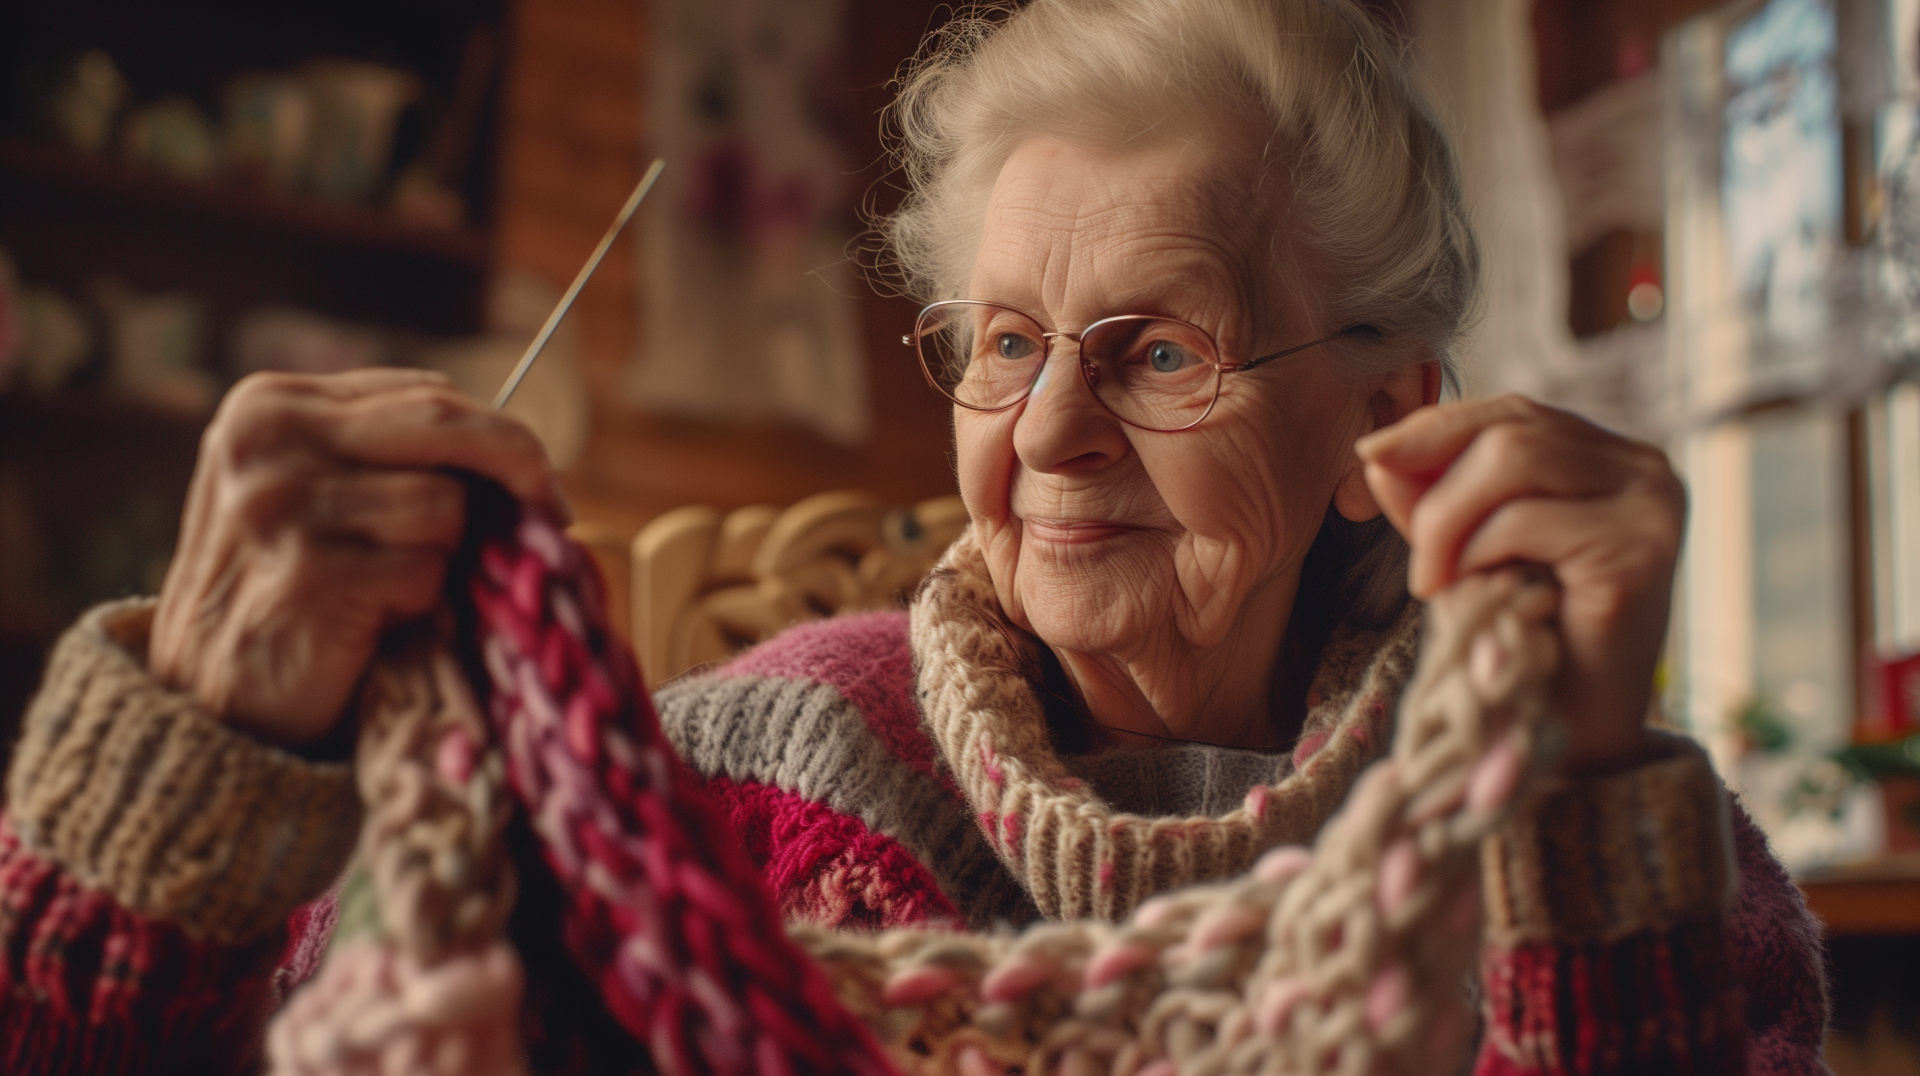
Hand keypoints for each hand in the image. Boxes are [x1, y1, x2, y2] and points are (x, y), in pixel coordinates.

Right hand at [150, 369, 565, 749]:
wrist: (216, 705)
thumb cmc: (291, 596)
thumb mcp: (320, 497)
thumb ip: (392, 456)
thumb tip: (519, 452)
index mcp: (270, 404)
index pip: (423, 393)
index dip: (495, 435)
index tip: (536, 478)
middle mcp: (267, 439)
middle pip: (443, 422)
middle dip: (518, 463)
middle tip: (554, 508)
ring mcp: (281, 503)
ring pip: (443, 504)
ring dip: (441, 557)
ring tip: (387, 590)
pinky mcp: (308, 571)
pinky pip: (424, 570)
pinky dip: (420, 601)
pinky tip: (371, 623)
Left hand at [1355, 395, 1684, 771]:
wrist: (1573, 735)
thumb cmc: (1523, 641)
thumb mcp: (1467, 552)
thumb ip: (1431, 497)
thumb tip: (1378, 449)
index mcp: (1608, 457)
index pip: (1512, 412)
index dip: (1436, 427)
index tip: (1373, 452)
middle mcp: (1643, 469)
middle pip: (1510, 430)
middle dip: (1438, 490)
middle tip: (1419, 564)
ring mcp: (1651, 504)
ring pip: (1511, 460)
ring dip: (1448, 522)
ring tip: (1436, 583)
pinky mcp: (1639, 550)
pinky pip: (1523, 519)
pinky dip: (1477, 553)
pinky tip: (1477, 595)